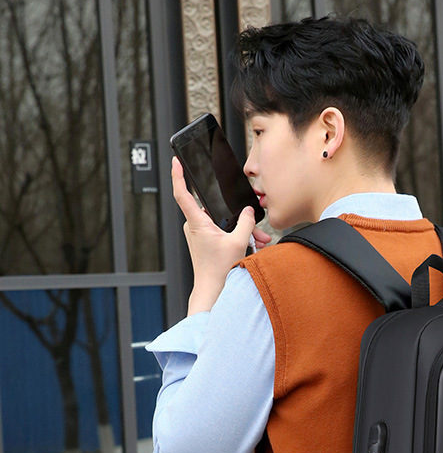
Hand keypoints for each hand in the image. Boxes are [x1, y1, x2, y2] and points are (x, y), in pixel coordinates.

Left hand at [171, 156, 270, 313]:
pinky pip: (222, 232)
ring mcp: (199, 234)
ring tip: (257, 241)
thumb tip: (247, 212)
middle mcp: (195, 227)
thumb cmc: (219, 271)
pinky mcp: (205, 242)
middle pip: (217, 211)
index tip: (175, 162)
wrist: (212, 291)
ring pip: (222, 223)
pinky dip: (236, 237)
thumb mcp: (238, 243)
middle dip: (239, 219)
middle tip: (256, 230)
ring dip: (241, 230)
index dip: (178, 176)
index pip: (183, 194)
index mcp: (197, 223)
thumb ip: (245, 223)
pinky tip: (250, 244)